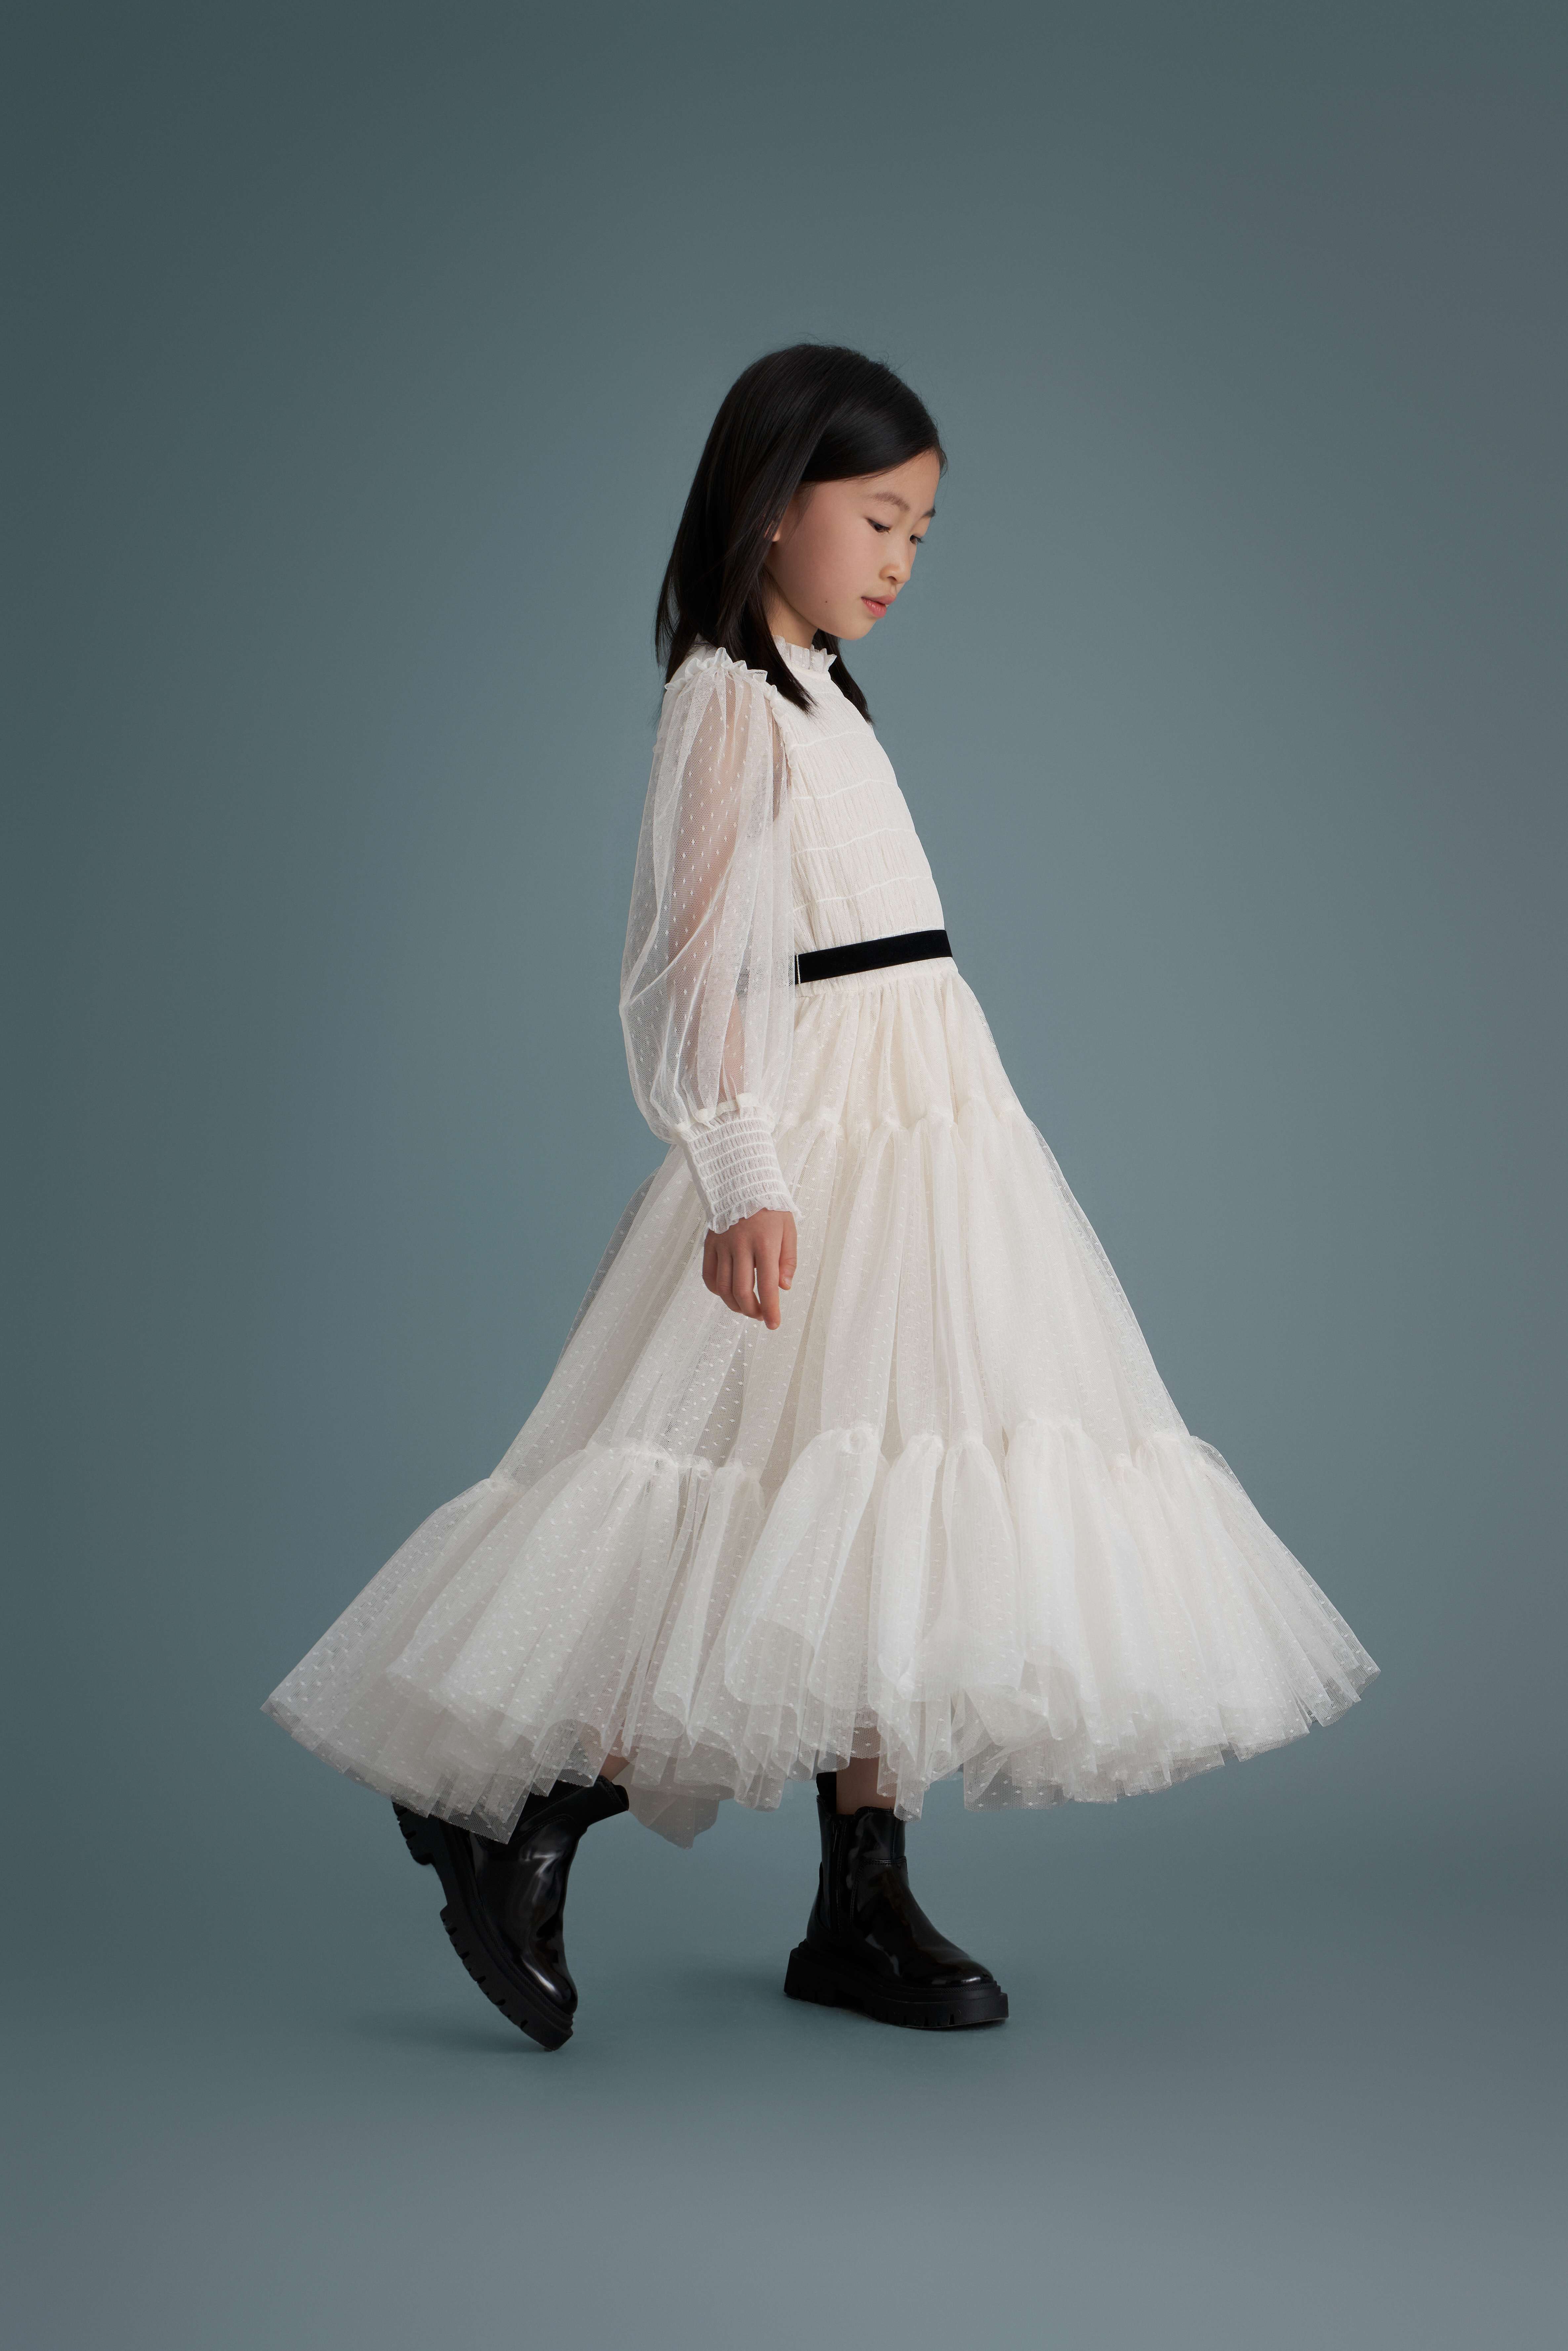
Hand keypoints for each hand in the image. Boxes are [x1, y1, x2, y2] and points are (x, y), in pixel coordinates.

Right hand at [703, 1208, 796, 1330]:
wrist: (742, 1182)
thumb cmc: (770, 1208)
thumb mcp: (789, 1230)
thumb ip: (788, 1260)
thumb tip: (784, 1288)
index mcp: (765, 1243)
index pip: (767, 1286)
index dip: (770, 1309)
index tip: (773, 1324)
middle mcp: (741, 1246)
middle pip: (741, 1291)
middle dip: (751, 1311)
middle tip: (759, 1316)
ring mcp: (722, 1245)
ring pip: (723, 1287)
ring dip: (734, 1305)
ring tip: (745, 1308)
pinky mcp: (709, 1244)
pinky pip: (708, 1275)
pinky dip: (717, 1291)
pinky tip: (727, 1293)